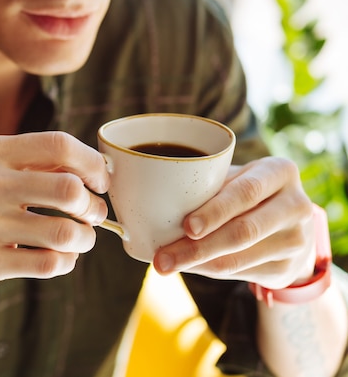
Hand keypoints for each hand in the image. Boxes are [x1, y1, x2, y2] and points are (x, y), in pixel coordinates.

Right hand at [0, 131, 108, 297]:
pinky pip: (47, 264)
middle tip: (95, 214)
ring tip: (80, 240)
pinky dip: (64, 262)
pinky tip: (59, 259)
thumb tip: (80, 169)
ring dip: (85, 239)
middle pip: (70, 190)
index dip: (93, 163)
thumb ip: (19, 163)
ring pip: (65, 233)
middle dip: (95, 206)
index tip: (101, 179)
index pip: (59, 145)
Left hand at [153, 156, 315, 288]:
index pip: (246, 192)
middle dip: (197, 248)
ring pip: (238, 259)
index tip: (186, 226)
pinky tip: (188, 267)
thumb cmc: (247, 193)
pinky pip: (239, 274)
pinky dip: (208, 271)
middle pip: (242, 231)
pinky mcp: (286, 270)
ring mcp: (296, 240)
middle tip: (162, 258)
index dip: (215, 211)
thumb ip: (206, 182)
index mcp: (279, 172)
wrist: (290, 225)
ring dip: (197, 264)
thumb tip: (149, 197)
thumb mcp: (235, 178)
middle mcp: (296, 205)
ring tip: (165, 264)